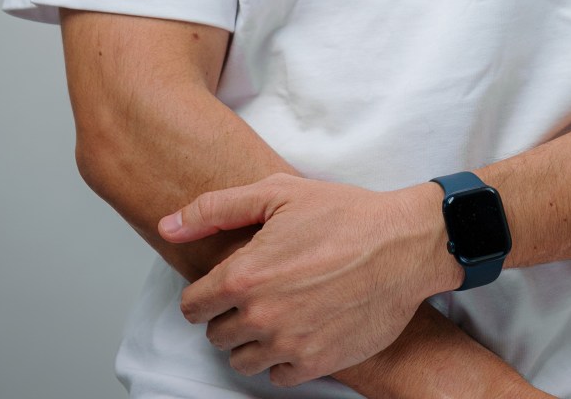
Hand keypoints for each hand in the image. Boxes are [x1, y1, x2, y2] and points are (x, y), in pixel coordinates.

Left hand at [159, 172, 453, 386]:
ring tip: (279, 311)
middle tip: (260, 291)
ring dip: (252, 340)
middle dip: (230, 313)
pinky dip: (281, 358)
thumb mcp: (277, 192)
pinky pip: (276, 377)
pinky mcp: (315, 363)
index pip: (193, 305)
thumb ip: (215, 208)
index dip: (206, 292)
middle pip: (216, 334)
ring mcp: (287, 344)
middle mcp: (260, 315)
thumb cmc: (344, 214)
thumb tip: (167, 225)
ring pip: (241, 360)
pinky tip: (299, 329)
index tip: (226, 283)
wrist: (403, 245)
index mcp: (245, 274)